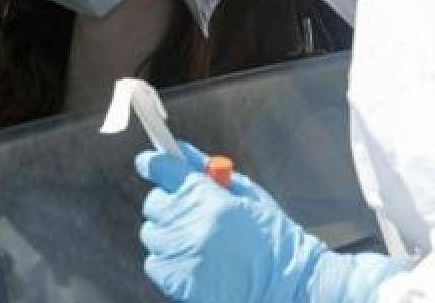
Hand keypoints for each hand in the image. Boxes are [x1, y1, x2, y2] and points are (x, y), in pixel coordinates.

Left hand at [135, 142, 402, 302]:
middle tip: (189, 209)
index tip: (149, 162)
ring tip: (197, 239)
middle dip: (168, 202)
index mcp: (210, 199)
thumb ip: (207, 169)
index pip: (164, 169)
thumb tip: (178, 149)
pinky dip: (167, 260)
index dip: (153, 162)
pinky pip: (154, 262)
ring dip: (168, 232)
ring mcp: (183, 256)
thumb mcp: (247, 193)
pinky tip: (193, 260)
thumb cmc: (271, 235)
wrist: (286, 284)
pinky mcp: (178, 282)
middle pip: (154, 202)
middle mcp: (192, 226)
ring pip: (152, 233)